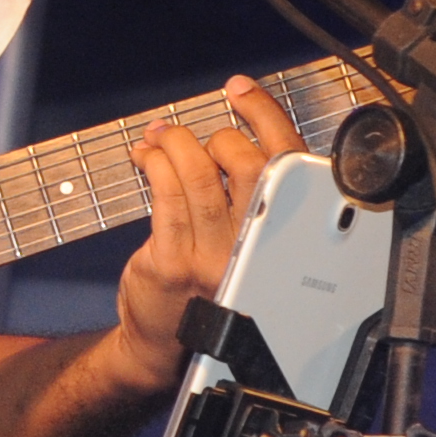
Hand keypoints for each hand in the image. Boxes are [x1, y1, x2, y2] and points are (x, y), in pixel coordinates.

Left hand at [106, 77, 303, 396]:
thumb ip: (241, 192)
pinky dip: (154, 164)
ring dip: (176, 145)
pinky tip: (146, 157)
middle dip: (219, 135)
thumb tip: (221, 128)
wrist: (163, 347)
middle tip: (193, 137)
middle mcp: (255, 248)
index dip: (267, 116)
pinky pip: (166, 196)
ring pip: (201, 177)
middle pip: (251, 167)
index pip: (289, 163)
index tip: (241, 89)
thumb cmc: (202, 286)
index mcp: (279, 236)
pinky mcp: (174, 260)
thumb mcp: (239, 240)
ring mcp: (214, 255)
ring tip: (160, 139)